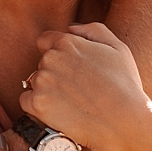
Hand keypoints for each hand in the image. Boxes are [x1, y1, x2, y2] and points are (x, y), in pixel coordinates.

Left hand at [20, 23, 151, 150]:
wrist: (123, 122)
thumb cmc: (125, 86)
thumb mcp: (118, 48)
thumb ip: (93, 30)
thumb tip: (71, 29)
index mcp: (68, 42)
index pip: (46, 41)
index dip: (57, 54)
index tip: (69, 68)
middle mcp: (51, 58)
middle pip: (43, 63)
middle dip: (55, 73)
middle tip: (76, 89)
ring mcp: (42, 81)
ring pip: (35, 82)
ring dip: (47, 90)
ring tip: (70, 103)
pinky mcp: (37, 103)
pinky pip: (26, 101)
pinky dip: (38, 107)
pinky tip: (58, 112)